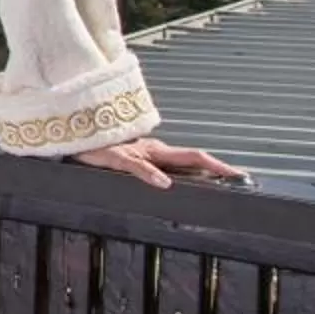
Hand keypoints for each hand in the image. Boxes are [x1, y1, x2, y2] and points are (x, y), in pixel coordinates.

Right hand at [67, 138, 248, 189]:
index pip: (193, 159)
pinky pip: (137, 166)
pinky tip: (163, 183)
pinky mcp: (117, 156)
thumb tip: (167, 184)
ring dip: (199, 166)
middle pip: (193, 156)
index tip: (240, 176)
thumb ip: (146, 171)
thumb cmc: (98, 148)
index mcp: (157, 153)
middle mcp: (153, 150)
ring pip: (174, 158)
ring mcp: (137, 152)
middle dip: (219, 166)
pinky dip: (151, 174)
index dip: (217, 166)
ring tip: (220, 174)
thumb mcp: (126, 162)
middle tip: (242, 176)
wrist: (72, 130)